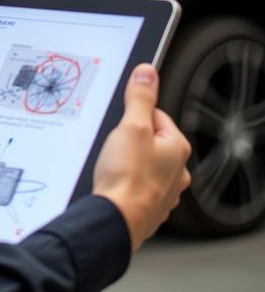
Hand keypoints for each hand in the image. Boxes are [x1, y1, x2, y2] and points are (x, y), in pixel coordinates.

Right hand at [93, 63, 191, 250]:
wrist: (117, 218)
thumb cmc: (127, 177)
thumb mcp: (131, 126)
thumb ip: (140, 98)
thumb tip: (148, 73)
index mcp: (176, 147)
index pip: (155, 115)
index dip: (133, 116)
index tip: (121, 123)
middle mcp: (177, 170)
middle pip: (148, 139)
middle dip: (129, 140)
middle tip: (115, 146)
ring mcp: (165, 190)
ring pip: (143, 163)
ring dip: (128, 162)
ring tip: (114, 166)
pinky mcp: (150, 204)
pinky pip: (138, 183)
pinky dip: (127, 181)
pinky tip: (116, 182)